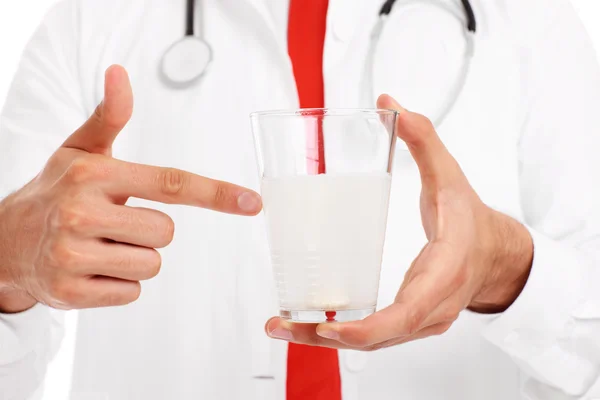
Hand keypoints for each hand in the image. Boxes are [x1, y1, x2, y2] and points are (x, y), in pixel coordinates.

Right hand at [0, 65, 261, 312]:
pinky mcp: (70, 292)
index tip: (251, 202)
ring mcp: (73, 255)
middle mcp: (81, 213)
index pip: (170, 184)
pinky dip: (118, 284)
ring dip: (135, 260)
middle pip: (166, 233)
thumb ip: (109, 117)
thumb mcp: (79, 151)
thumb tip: (120, 72)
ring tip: (101, 246)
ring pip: (151, 265)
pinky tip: (90, 269)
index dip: (215, 193)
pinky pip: (131, 292)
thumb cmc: (55, 191)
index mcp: (94, 176)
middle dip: (148, 231)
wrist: (5, 242)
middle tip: (114, 223)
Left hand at [264, 94, 532, 350]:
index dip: (371, 327)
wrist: (496, 254)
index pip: (409, 311)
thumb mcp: (450, 175)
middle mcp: (434, 306)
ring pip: (373, 343)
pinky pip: (375, 337)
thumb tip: (390, 104)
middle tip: (281, 326)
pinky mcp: (412, 323)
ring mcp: (423, 320)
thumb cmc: (472, 219)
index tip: (333, 328)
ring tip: (280, 328)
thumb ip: (422, 139)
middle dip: (328, 338)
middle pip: (380, 337)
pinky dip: (340, 336)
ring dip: (325, 341)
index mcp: (445, 270)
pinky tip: (307, 327)